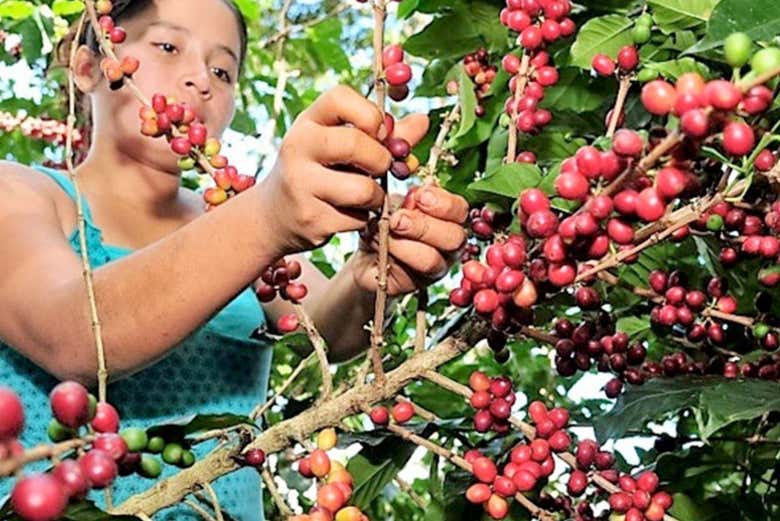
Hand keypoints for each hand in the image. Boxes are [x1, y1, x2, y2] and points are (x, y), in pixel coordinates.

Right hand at [254, 85, 391, 255]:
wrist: (274, 214)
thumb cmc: (319, 171)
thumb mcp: (341, 144)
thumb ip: (383, 133)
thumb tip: (423, 121)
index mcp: (308, 121)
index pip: (341, 98)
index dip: (371, 115)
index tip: (379, 132)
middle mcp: (298, 148)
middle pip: (357, 145)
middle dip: (381, 159)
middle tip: (380, 168)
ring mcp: (301, 185)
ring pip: (364, 189)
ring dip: (377, 196)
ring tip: (367, 195)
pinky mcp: (311, 219)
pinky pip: (358, 219)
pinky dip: (363, 218)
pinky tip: (349, 213)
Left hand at [352, 182, 469, 295]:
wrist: (364, 251)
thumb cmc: (385, 223)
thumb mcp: (395, 204)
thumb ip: (408, 200)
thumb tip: (417, 195)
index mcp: (450, 220)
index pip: (460, 210)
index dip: (443, 203)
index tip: (420, 196)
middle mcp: (449, 246)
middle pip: (453, 238)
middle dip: (424, 226)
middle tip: (398, 220)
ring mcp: (436, 269)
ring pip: (431, 260)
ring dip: (403, 244)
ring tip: (382, 233)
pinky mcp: (415, 285)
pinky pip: (408, 276)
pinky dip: (390, 258)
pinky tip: (378, 246)